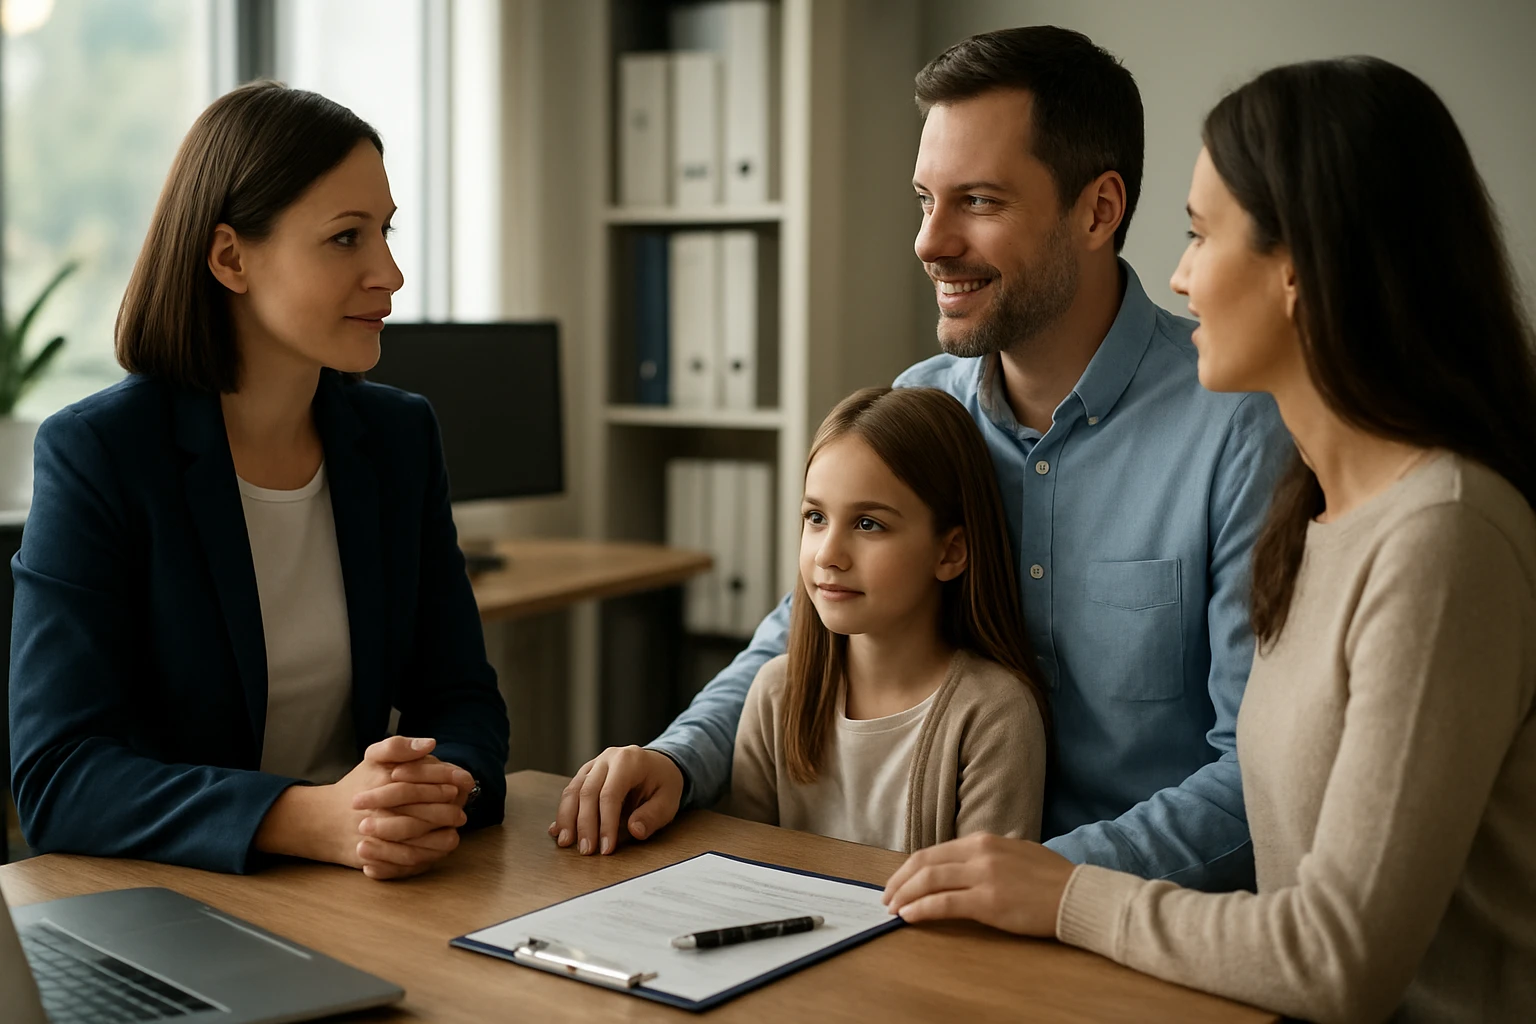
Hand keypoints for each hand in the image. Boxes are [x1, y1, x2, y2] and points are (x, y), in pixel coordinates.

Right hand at [255, 736, 465, 880]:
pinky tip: (434, 851)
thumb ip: (399, 746)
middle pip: (422, 815)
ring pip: (417, 843)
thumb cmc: (359, 785)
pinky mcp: (373, 859)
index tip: (459, 785)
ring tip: (452, 832)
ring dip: (438, 839)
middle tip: (461, 814)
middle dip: (446, 813)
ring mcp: (375, 837)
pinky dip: (424, 858)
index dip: (445, 782)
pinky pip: (405, 863)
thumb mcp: (373, 757)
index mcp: (381, 780)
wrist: (324, 820)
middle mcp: (378, 809)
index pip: (421, 782)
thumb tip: (430, 743)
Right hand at [548, 746, 682, 855]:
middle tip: (586, 851)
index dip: (606, 823)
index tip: (606, 848)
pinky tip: (557, 830)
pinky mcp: (585, 774)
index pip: (611, 794)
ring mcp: (594, 764)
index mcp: (629, 760)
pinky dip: (564, 813)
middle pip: (587, 792)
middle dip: (584, 824)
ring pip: (573, 790)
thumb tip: (635, 830)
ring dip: (567, 819)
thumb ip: (653, 816)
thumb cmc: (663, 783)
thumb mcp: (668, 800)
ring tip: (566, 843)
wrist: (659, 765)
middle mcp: (608, 759)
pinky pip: (570, 792)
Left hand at [880, 833, 1075, 936]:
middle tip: (888, 897)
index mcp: (983, 840)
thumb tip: (964, 866)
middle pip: (925, 863)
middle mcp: (979, 852)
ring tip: (894, 909)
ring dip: (905, 895)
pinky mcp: (988, 901)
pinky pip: (943, 904)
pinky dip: (921, 909)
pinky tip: (909, 916)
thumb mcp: (1015, 853)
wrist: (1076, 894)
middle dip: (900, 881)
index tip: (898, 882)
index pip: (934, 851)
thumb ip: (988, 856)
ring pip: (929, 881)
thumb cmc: (1051, 878)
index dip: (910, 868)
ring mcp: (983, 876)